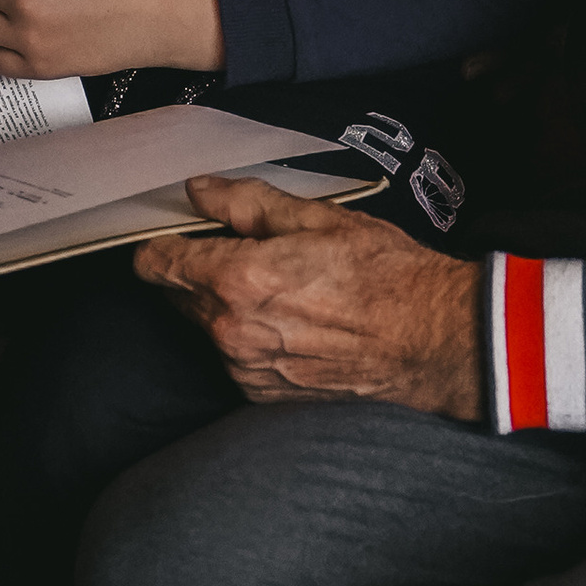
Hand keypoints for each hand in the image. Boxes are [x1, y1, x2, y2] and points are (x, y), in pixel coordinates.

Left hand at [136, 175, 484, 417]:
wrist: (429, 339)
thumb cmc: (383, 274)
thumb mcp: (316, 217)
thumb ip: (246, 203)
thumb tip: (201, 191)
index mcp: (237, 279)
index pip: (157, 265)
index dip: (158, 244)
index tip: (172, 234)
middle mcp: (231, 331)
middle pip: (178, 296)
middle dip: (197, 271)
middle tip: (242, 252)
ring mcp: (246, 368)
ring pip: (207, 327)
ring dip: (224, 307)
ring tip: (280, 289)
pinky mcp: (263, 393)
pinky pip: (234, 357)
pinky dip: (248, 338)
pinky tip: (291, 322)